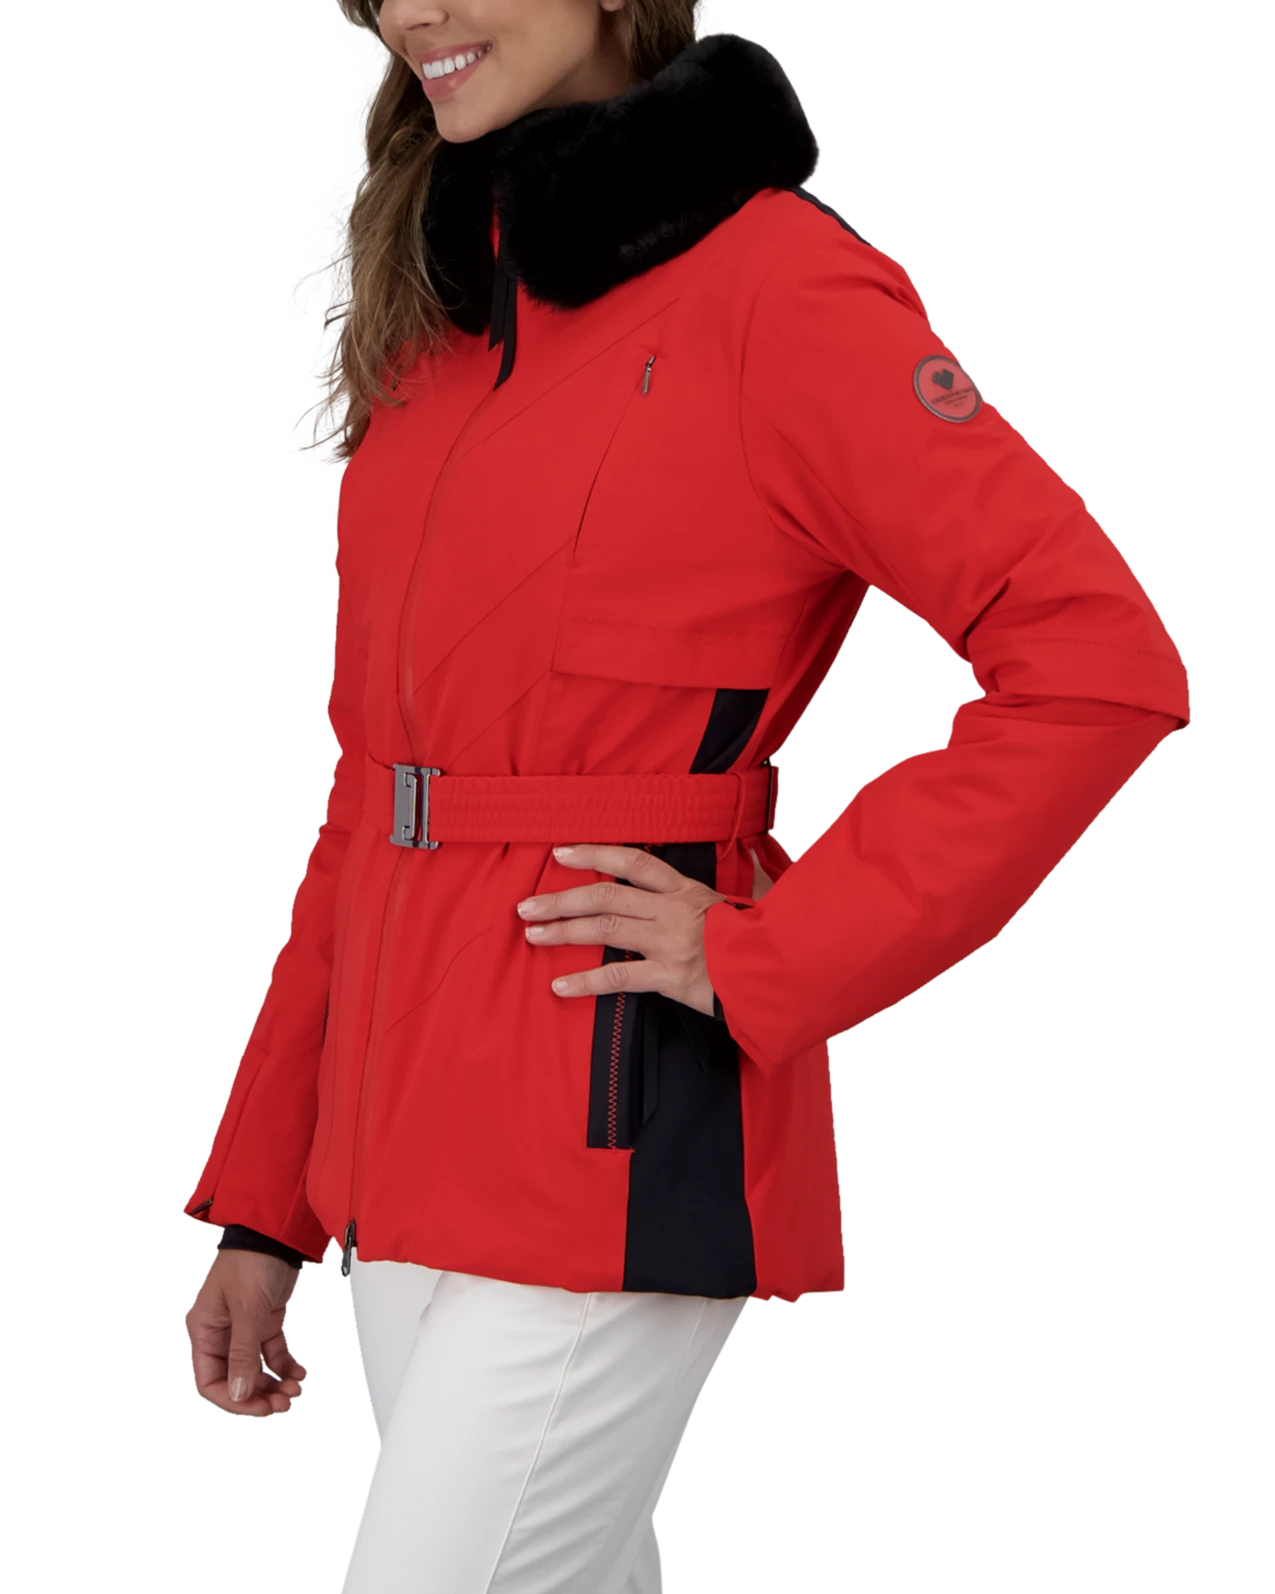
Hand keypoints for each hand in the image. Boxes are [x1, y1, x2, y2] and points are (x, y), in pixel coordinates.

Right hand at [185, 1249, 307, 1416]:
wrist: (276, 1232)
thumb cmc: (252, 1260)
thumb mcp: (247, 1309)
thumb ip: (243, 1353)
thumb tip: (239, 1393)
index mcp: (205, 1330)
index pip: (210, 1380)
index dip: (233, 1399)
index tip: (258, 1407)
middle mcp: (221, 1332)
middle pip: (235, 1378)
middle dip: (258, 1394)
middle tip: (284, 1401)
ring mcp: (243, 1327)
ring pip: (255, 1368)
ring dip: (274, 1382)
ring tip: (294, 1388)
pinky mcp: (264, 1320)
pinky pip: (271, 1352)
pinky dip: (284, 1364)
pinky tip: (298, 1372)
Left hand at [516, 842, 772, 1016]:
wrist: (785, 971)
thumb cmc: (769, 936)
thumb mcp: (754, 898)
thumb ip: (744, 878)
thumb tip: (752, 857)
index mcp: (688, 890)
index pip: (634, 862)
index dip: (595, 854)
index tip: (561, 852)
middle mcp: (673, 911)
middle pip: (606, 897)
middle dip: (562, 899)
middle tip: (527, 904)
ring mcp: (669, 943)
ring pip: (605, 932)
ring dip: (563, 931)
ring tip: (533, 934)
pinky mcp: (670, 977)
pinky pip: (619, 978)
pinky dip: (586, 982)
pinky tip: (559, 985)